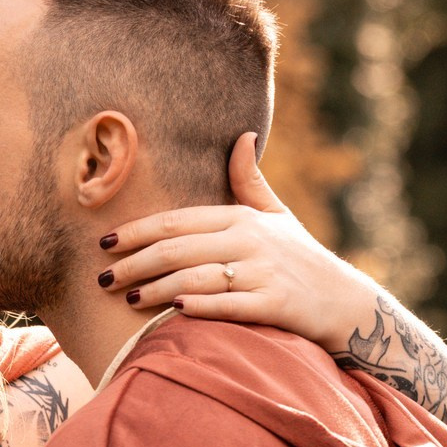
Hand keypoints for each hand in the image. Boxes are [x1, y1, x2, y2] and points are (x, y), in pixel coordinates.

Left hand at [96, 133, 379, 352]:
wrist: (344, 301)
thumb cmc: (301, 258)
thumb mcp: (277, 215)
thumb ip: (249, 181)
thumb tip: (241, 136)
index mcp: (241, 218)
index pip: (177, 221)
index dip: (138, 231)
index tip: (105, 241)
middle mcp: (250, 241)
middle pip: (177, 250)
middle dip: (134, 263)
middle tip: (103, 278)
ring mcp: (264, 273)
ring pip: (195, 278)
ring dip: (156, 289)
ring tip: (127, 298)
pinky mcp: (276, 304)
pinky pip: (229, 304)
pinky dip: (200, 306)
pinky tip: (174, 311)